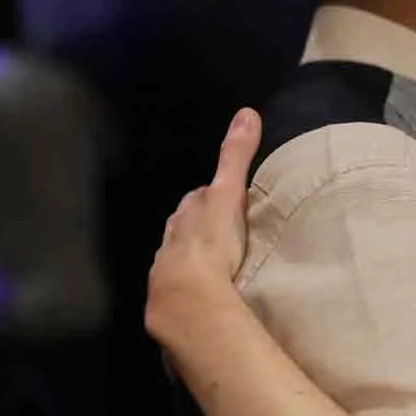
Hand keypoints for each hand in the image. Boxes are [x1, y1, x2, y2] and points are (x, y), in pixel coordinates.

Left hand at [145, 109, 260, 346]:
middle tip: (225, 233)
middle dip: (200, 228)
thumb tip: (247, 112)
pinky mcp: (171, 304)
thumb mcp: (227, 195)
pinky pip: (183, 291)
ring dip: (195, 262)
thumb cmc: (211, 243)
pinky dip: (193, 291)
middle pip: (185, 229)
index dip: (210, 197)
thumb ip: (235, 158)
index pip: (198, 200)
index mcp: (186, 215)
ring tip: (217, 268)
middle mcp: (171, 241)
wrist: (187, 298)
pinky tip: (207, 298)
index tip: (227, 198)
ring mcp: (168, 273)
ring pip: (181, 260)